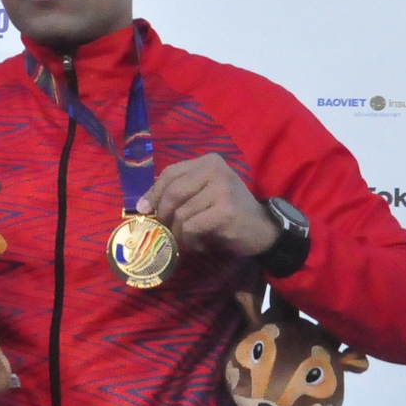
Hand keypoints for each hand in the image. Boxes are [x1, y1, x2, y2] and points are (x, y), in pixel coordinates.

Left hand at [137, 153, 278, 257]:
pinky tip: (199, 244)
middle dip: (163, 214)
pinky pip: (191, 227)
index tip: (144, 209)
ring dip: (179, 233)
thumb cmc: (228, 212)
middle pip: (172, 192)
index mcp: (208, 161)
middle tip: (165, 229)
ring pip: (181, 213)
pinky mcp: (225, 211)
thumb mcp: (204, 193)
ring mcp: (222, 189)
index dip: (153, 192)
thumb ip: (179, 192)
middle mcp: (216, 170)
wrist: (263, 230)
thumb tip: (143, 204)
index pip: (170, 173)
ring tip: (188, 240)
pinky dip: (190, 240)